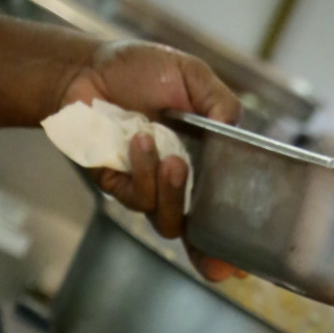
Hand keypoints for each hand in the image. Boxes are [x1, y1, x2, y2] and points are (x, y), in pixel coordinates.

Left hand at [59, 40, 243, 280]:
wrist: (88, 68)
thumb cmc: (139, 71)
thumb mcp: (191, 75)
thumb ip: (221, 102)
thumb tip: (235, 130)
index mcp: (204, 166)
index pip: (222, 214)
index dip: (233, 244)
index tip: (245, 264)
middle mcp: (178, 187)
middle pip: (199, 238)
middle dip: (210, 253)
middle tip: (221, 250)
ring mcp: (148, 191)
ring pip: (170, 222)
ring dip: (173, 194)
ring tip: (171, 159)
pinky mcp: (118, 188)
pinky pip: (138, 199)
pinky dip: (143, 172)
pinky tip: (139, 140)